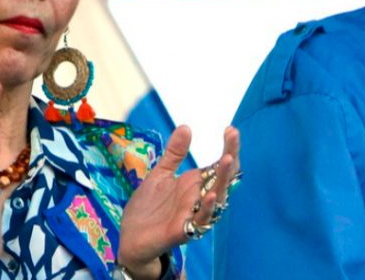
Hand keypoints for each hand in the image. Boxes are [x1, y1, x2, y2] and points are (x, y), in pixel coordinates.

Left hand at [118, 125, 240, 279]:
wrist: (131, 238)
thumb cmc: (148, 208)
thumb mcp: (160, 175)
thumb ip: (174, 154)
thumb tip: (186, 126)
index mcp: (196, 184)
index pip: (219, 164)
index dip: (228, 147)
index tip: (230, 129)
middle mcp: (200, 198)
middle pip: (223, 177)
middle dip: (230, 156)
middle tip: (233, 136)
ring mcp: (194, 214)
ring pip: (217, 197)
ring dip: (224, 179)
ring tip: (228, 159)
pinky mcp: (184, 230)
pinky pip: (201, 219)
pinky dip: (207, 207)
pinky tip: (211, 194)